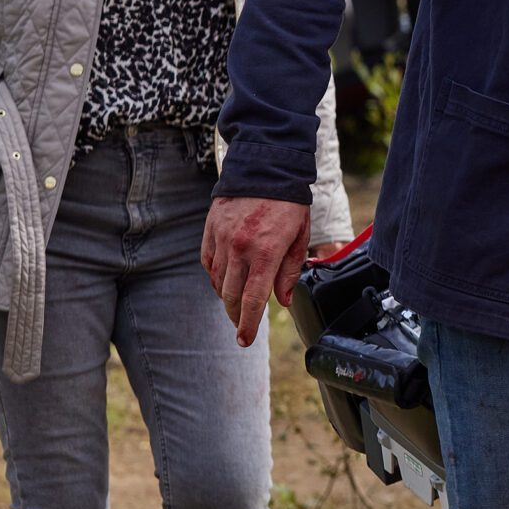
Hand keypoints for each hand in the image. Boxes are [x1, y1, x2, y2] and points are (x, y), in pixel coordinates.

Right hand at [200, 196, 310, 346]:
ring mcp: (222, 239)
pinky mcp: (210, 230)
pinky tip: (224, 279)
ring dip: (225, 296)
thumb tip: (281, 300)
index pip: (252, 299)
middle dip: (235, 315)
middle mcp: (240, 248)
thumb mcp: (299, 237)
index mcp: (266, 252)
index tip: (244, 339)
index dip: (247, 323)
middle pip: (230, 295)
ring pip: (217, 281)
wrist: (266, 169)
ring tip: (235, 303)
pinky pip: (208, 262)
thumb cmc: (289, 204)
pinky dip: (215, 275)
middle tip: (241, 326)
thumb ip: (289, 271)